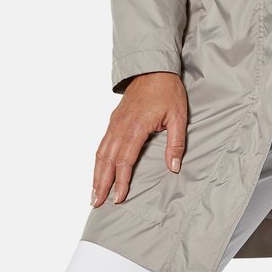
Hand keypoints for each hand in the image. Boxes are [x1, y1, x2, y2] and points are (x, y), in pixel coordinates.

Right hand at [90, 72, 187, 207]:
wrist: (154, 68)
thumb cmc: (167, 91)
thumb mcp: (178, 116)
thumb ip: (176, 144)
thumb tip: (174, 167)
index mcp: (136, 128)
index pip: (125, 161)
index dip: (121, 181)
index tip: (119, 198)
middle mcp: (121, 127)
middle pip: (107, 160)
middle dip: (101, 183)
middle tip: (97, 203)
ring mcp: (115, 123)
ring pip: (101, 153)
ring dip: (96, 174)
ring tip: (93, 193)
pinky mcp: (114, 120)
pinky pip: (102, 143)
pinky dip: (98, 160)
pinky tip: (97, 170)